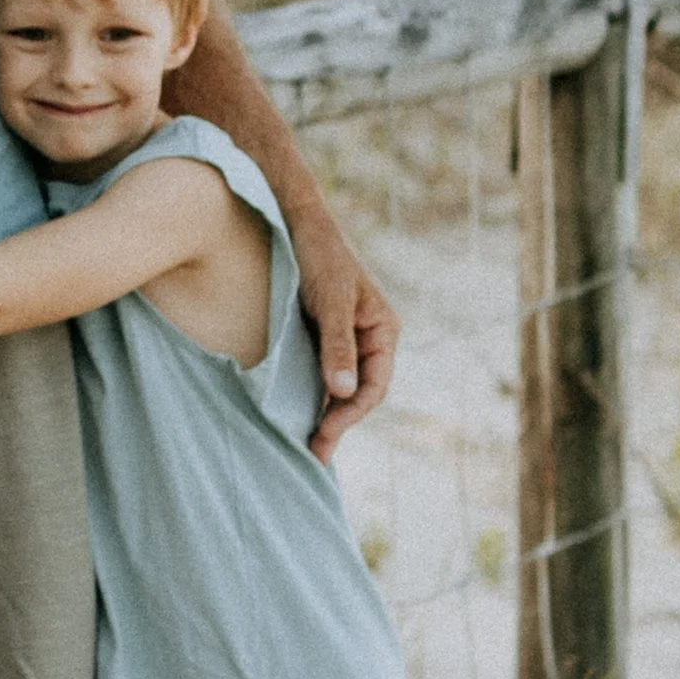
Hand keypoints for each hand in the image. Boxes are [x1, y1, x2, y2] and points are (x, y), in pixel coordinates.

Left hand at [294, 222, 397, 457]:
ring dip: (326, 415)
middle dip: (338, 424)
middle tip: (312, 454)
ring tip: (306, 446)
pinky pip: (323, 374)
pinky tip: (298, 415)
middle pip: (359, 394)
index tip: (324, 436)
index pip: (373, 387)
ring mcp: (347, 339)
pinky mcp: (324, 336)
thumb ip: (337, 344)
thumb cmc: (319, 256)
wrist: (297, 223)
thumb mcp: (329, 301)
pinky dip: (313, 396)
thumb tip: (343, 391)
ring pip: (340, 388)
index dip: (350, 415)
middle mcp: (370, 339)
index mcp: (383, 331)